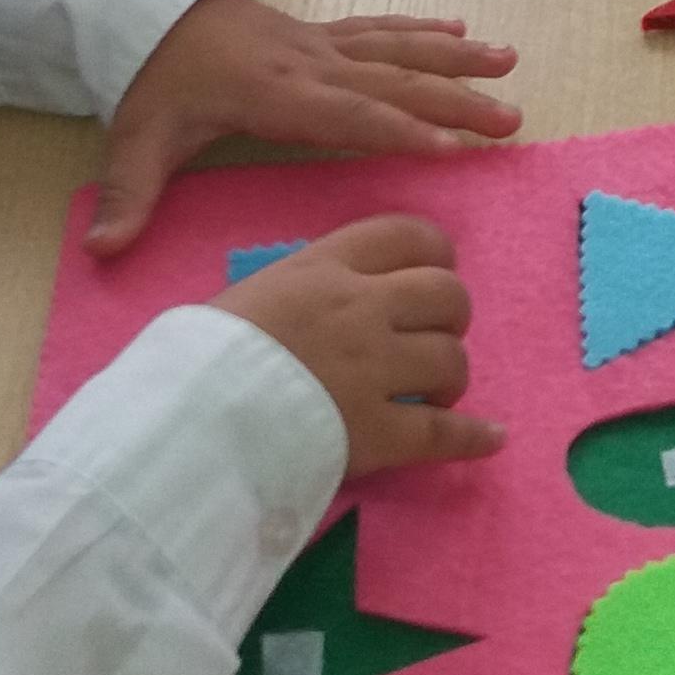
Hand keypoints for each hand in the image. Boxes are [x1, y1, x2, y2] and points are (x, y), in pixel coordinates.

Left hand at [92, 0, 521, 254]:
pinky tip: (461, 31)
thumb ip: (129, 195)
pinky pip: (381, 29)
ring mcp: (320, 44)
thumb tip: (101, 250)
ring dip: (457, 59)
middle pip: (395, 82)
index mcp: (276, 96)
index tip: (455, 148)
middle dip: (457, 101)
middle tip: (512, 119)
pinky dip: (423, 29)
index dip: (402, 131)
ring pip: (400, 48)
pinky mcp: (319, 33)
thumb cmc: (151, 84)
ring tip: (511, 62)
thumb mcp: (136, 140)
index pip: (350, 116)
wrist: (145, 14)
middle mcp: (311, 65)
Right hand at [211, 217, 503, 474]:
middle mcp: (360, 309)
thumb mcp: (247, 298)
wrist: (183, 422)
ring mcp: (374, 369)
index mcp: (323, 268)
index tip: (433, 272)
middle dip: (451, 316)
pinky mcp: (377, 433)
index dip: (434, 253)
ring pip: (452, 359)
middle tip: (432, 338)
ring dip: (451, 377)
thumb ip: (298, 292)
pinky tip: (490, 438)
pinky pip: (443, 434)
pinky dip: (472, 438)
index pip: (406, 235)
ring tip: (433, 393)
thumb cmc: (197, 358)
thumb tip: (314, 304)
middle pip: (447, 294)